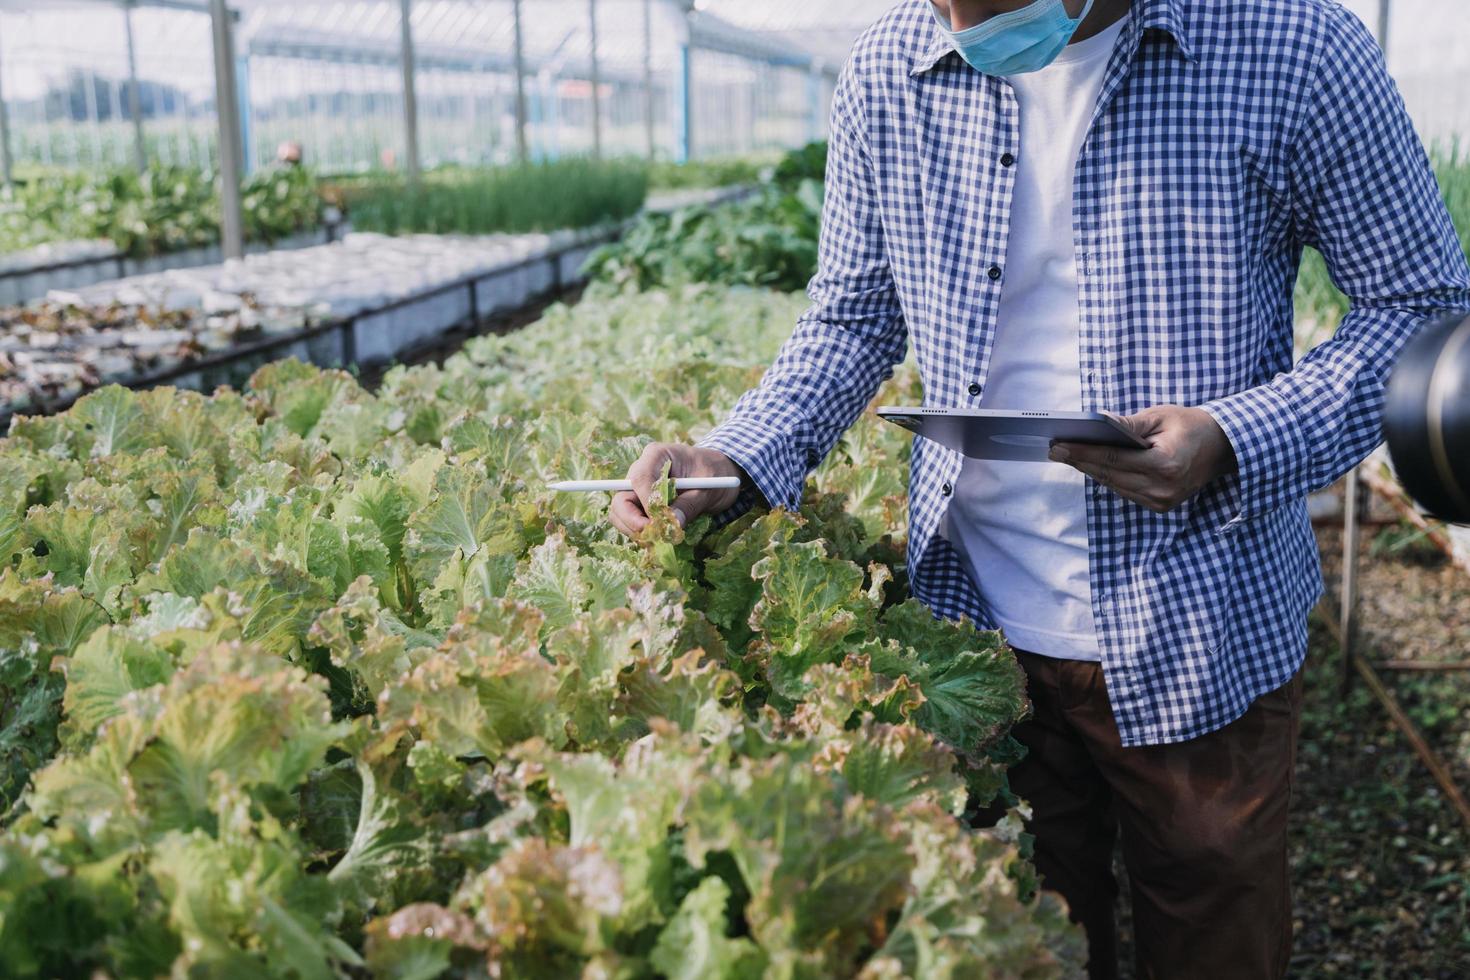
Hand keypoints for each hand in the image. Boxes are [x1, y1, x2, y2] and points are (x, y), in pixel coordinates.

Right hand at [608, 442, 744, 536]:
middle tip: (656, 536)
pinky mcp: (641, 504)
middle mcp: (642, 470)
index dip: (647, 503)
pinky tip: (660, 536)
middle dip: (633, 521)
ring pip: (621, 513)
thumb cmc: (715, 474)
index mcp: (657, 456)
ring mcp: (639, 488)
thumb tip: (672, 525)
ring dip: (636, 531)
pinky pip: (631, 521)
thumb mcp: (708, 489)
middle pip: (622, 498)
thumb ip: (689, 505)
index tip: (660, 522)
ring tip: (661, 538)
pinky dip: (641, 533)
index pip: (640, 478)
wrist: (719, 474)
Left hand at [1048, 406, 1237, 512]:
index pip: (1113, 459)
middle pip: (1109, 475)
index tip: (1058, 444)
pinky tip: (1090, 466)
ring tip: (1066, 456)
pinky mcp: (1161, 506)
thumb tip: (1097, 423)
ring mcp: (1162, 501)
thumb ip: (1128, 424)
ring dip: (1090, 471)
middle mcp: (1162, 488)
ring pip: (1114, 486)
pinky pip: (1125, 491)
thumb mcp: (1161, 416)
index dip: (1083, 452)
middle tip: (1054, 450)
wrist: (1223, 447)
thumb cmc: (1192, 426)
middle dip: (1080, 461)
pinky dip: (1108, 478)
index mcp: (1165, 464)